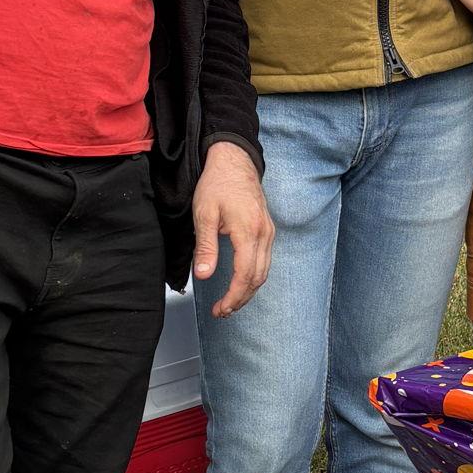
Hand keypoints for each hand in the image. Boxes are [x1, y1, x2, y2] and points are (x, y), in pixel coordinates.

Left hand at [194, 140, 273, 314]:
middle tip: (222, 311)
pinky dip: (254, 277)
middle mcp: (264, 233)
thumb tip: (204, 276)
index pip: (245, 275)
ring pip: (264, 271)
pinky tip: (241, 282)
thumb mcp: (204, 215)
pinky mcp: (267, 229)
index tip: (220, 309)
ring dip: (249, 290)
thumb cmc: (217, 184)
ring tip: (230, 302)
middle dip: (241, 299)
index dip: (233, 296)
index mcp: (248, 230)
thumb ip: (206, 247)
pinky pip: (265, 260)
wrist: (234, 161)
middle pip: (258, 278)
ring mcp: (268, 231)